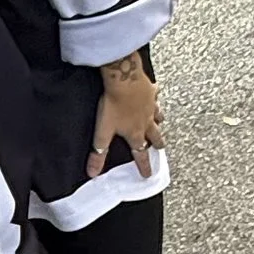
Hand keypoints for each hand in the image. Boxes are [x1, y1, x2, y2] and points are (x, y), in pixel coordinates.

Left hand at [92, 57, 164, 177]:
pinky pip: (155, 95)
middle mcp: (146, 122)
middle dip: (157, 143)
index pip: (140, 154)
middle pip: (155, 136)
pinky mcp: (150, 91)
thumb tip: (93, 172)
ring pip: (158, 117)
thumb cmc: (114, 104)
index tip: (147, 174)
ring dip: (159, 121)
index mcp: (135, 133)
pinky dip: (155, 96)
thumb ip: (98, 153)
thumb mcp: (103, 132)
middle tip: (160, 147)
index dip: (143, 166)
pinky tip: (156, 92)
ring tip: (161, 123)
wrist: (124, 78)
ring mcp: (150, 106)